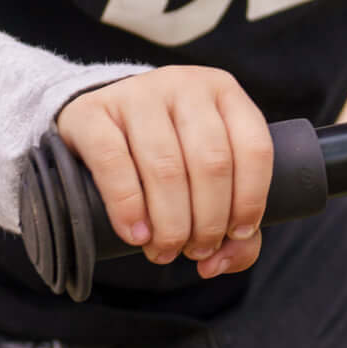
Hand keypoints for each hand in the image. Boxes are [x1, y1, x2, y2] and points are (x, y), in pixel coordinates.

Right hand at [54, 68, 274, 278]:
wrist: (97, 125)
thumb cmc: (166, 155)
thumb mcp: (206, 175)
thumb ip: (231, 223)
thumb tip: (220, 262)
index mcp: (223, 93)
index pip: (254, 149)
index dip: (250, 200)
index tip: (236, 234)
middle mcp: (184, 85)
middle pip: (211, 163)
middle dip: (208, 221)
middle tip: (195, 250)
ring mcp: (136, 94)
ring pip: (165, 167)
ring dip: (171, 223)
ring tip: (165, 251)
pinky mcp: (92, 112)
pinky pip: (114, 163)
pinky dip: (128, 208)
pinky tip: (136, 234)